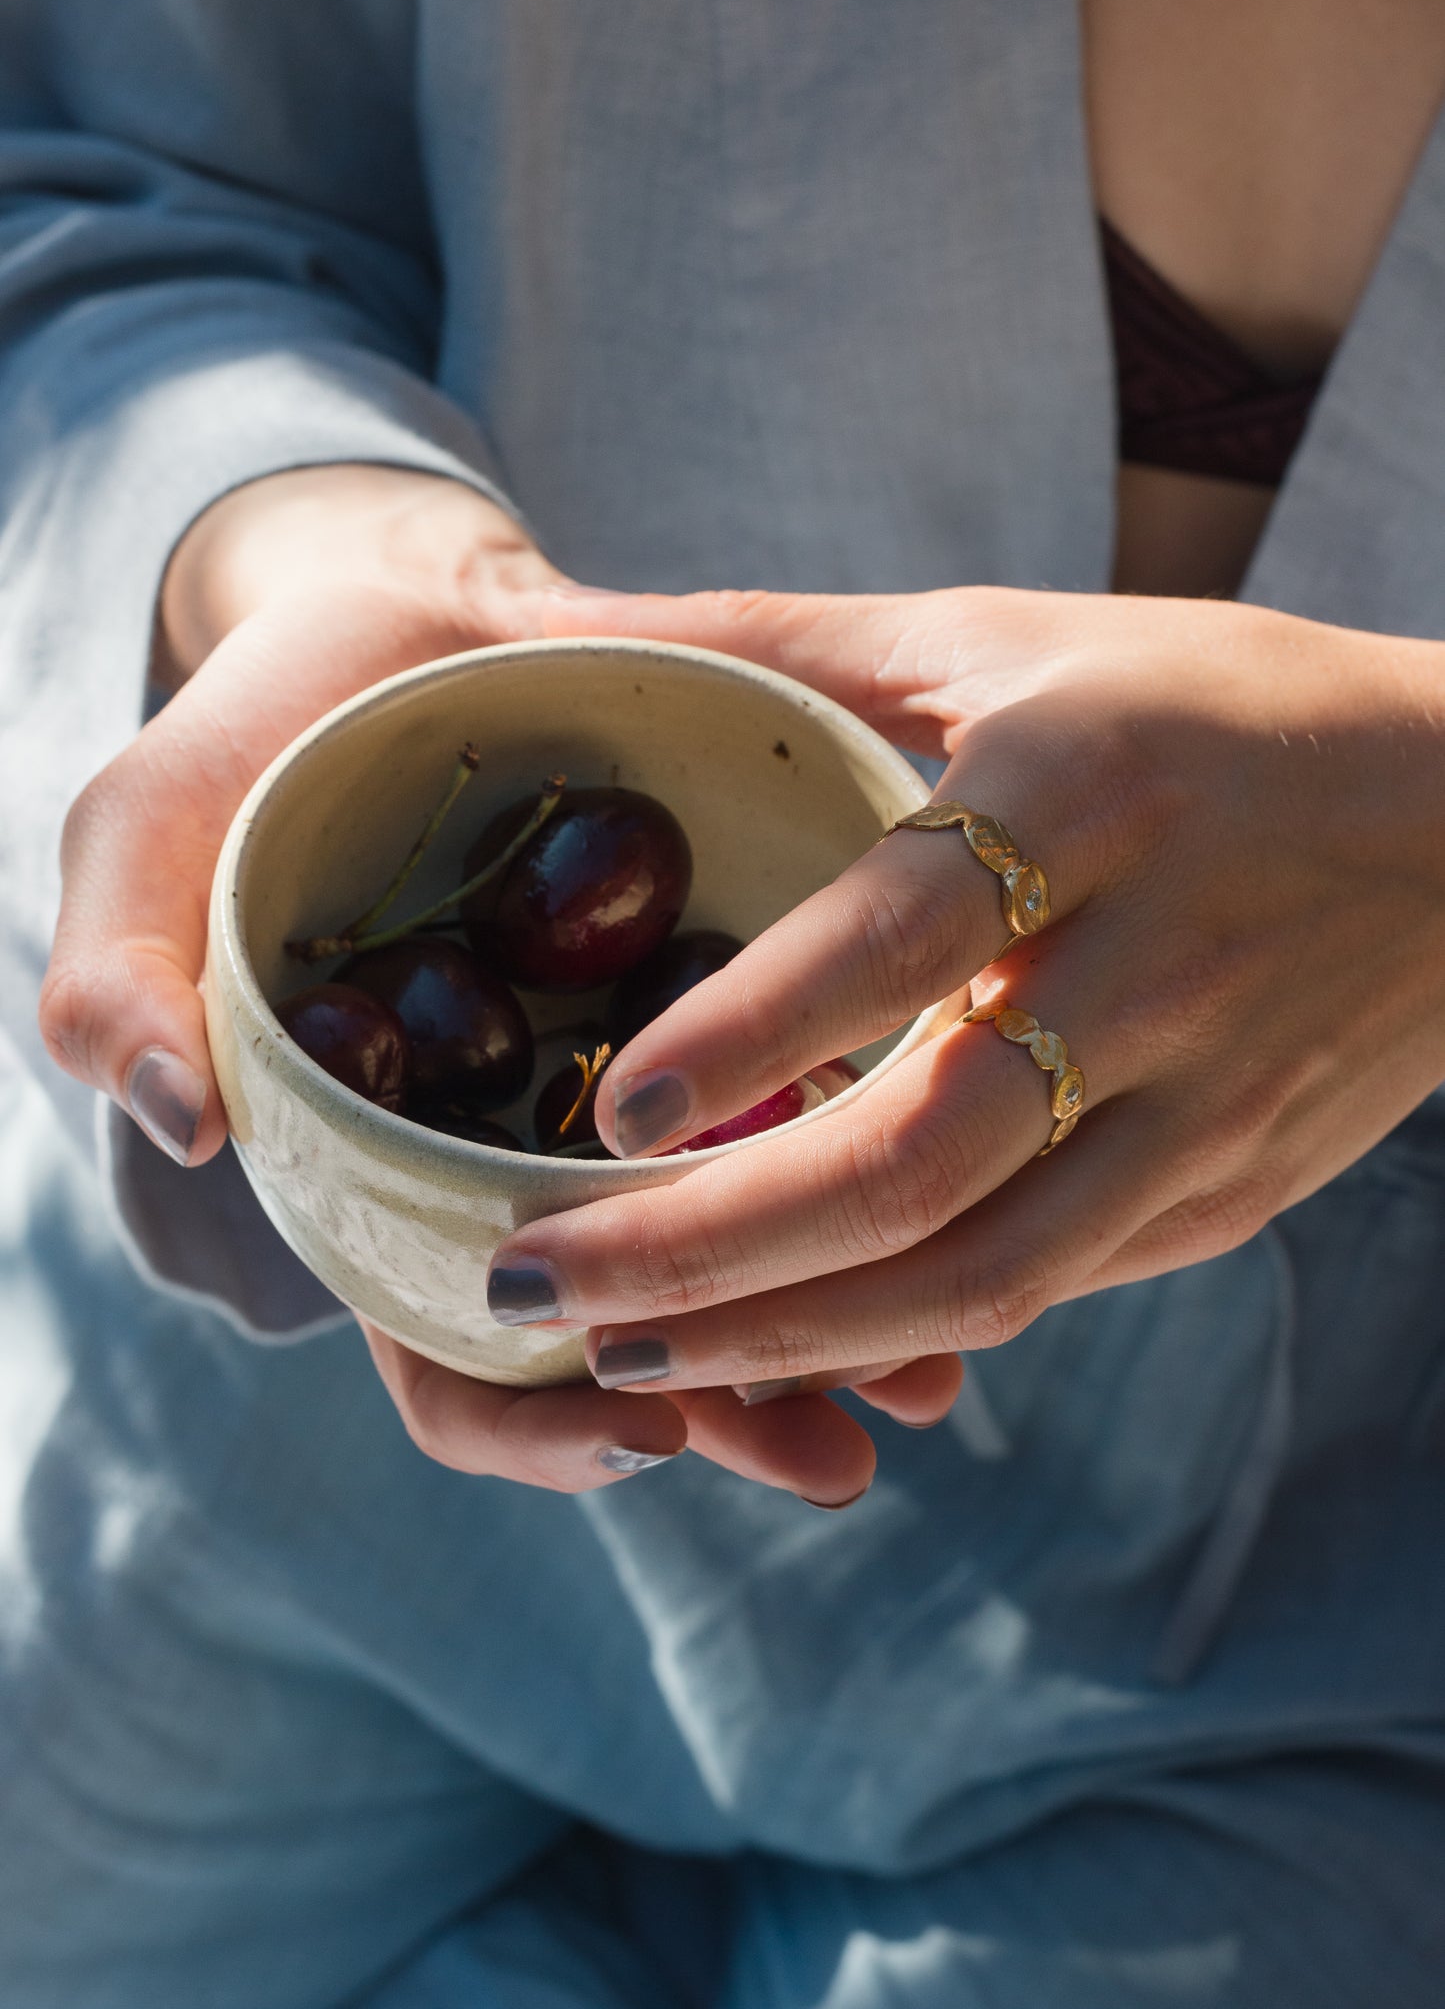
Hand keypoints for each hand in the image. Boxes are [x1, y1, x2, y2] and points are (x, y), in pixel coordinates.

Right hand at [37, 470, 955, 1498]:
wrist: (403, 626)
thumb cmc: (264, 736)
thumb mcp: (150, 832)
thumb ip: (122, 975)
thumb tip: (185, 1123)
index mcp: (378, 1178)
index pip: (443, 1356)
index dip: (529, 1418)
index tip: (642, 1427)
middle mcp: (512, 1169)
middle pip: (620, 1344)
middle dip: (725, 1410)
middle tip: (837, 1453)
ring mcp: (616, 1107)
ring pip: (729, 1266)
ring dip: (825, 1337)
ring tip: (931, 1381)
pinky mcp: (713, 1028)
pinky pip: (798, 1133)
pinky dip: (865, 1190)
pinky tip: (955, 1210)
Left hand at [476, 582, 1444, 1411]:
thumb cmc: (1206, 707)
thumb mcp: (1002, 636)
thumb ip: (770, 640)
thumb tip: (543, 630)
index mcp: (1088, 793)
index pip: (901, 935)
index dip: (754, 1034)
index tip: (608, 1115)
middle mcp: (1153, 965)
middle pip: (921, 1156)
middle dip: (712, 1249)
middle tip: (535, 1285)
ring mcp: (1204, 1105)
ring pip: (980, 1272)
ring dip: (785, 1333)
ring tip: (621, 1360)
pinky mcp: (1226, 1193)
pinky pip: (1044, 1289)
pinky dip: (895, 1335)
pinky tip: (772, 1343)